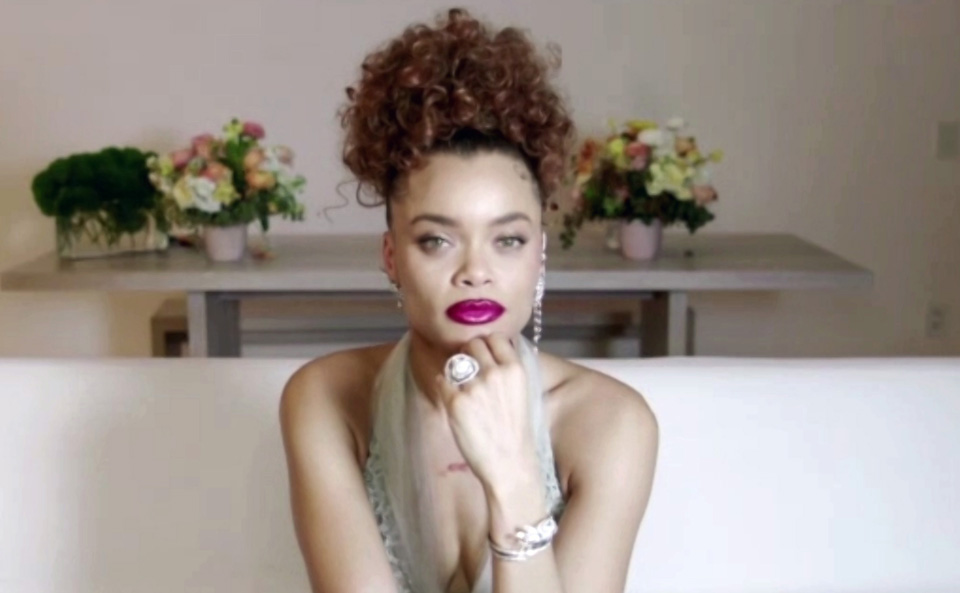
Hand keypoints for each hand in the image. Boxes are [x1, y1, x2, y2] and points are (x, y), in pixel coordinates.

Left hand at [434, 334, 539, 491]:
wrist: (509, 464)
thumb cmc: (515, 431)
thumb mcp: (522, 392)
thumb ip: (506, 370)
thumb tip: (487, 350)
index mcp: (515, 369)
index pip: (495, 338)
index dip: (486, 345)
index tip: (483, 356)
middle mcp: (495, 373)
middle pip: (472, 345)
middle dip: (468, 355)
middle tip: (469, 372)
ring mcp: (474, 387)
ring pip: (454, 362)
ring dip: (455, 371)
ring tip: (461, 389)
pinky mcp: (455, 402)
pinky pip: (441, 381)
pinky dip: (444, 387)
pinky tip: (452, 401)